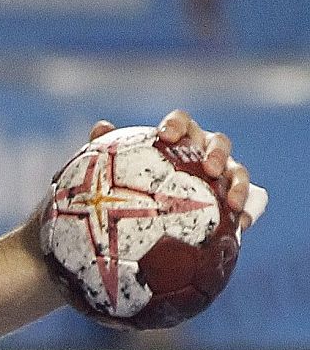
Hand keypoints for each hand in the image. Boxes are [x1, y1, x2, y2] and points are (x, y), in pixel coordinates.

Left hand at [89, 111, 266, 231]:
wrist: (150, 224)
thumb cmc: (132, 191)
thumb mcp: (116, 175)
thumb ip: (108, 152)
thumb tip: (101, 127)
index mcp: (180, 140)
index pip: (181, 123)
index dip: (176, 125)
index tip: (164, 136)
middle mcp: (205, 153)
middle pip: (218, 143)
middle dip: (217, 152)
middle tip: (209, 168)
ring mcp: (224, 175)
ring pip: (238, 172)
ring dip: (239, 184)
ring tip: (232, 202)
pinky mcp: (235, 199)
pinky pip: (249, 204)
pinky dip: (247, 212)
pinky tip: (240, 225)